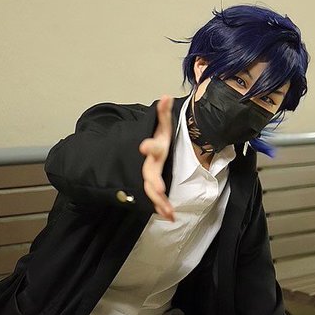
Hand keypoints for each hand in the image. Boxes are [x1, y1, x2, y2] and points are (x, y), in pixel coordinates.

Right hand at [139, 95, 174, 221]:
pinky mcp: (155, 187)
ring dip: (159, 201)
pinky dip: (162, 208)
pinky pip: (157, 199)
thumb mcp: (163, 124)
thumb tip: (166, 97)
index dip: (148, 146)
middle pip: (149, 174)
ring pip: (152, 191)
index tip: (144, 147)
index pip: (151, 147)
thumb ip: (164, 112)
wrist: (152, 148)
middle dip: (153, 182)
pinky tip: (169, 216)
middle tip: (159, 190)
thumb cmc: (160, 137)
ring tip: (168, 212)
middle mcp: (150, 164)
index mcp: (155, 148)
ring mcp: (151, 177)